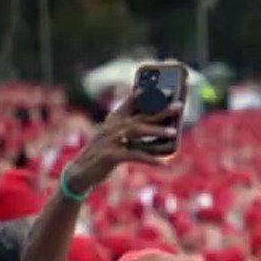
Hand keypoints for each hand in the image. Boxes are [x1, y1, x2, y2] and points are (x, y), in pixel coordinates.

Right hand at [61, 93, 179, 195]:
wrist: (81, 173)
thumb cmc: (102, 155)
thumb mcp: (115, 139)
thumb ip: (131, 131)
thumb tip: (158, 128)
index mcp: (113, 120)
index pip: (131, 102)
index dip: (147, 94)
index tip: (161, 87)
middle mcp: (112, 127)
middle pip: (140, 115)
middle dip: (160, 109)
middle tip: (179, 106)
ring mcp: (111, 140)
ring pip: (138, 131)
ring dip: (157, 130)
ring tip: (174, 131)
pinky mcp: (111, 156)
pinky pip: (135, 155)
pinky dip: (150, 158)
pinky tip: (164, 162)